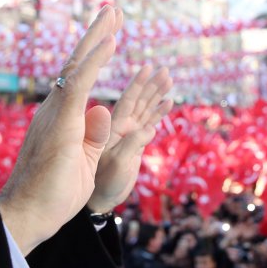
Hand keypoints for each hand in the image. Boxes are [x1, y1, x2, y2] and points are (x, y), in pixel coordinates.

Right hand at [0, 6, 121, 253]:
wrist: (29, 215)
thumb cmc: (54, 193)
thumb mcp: (85, 159)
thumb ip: (95, 135)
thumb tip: (104, 109)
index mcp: (61, 118)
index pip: (79, 78)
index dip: (94, 53)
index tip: (110, 32)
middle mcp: (54, 110)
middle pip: (76, 64)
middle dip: (95, 35)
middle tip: (111, 9)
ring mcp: (55, 114)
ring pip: (76, 66)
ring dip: (96, 38)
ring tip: (112, 13)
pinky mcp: (61, 123)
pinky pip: (79, 84)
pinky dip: (96, 61)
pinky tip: (110, 42)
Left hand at [87, 65, 172, 212]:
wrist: (98, 200)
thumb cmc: (103, 183)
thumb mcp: (118, 164)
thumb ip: (132, 145)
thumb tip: (149, 127)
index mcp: (111, 128)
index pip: (127, 101)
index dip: (137, 84)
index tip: (147, 67)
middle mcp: (118, 128)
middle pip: (137, 101)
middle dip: (150, 85)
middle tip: (164, 69)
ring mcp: (126, 136)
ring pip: (143, 110)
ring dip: (155, 95)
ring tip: (168, 79)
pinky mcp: (133, 146)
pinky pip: (147, 124)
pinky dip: (157, 113)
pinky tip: (167, 102)